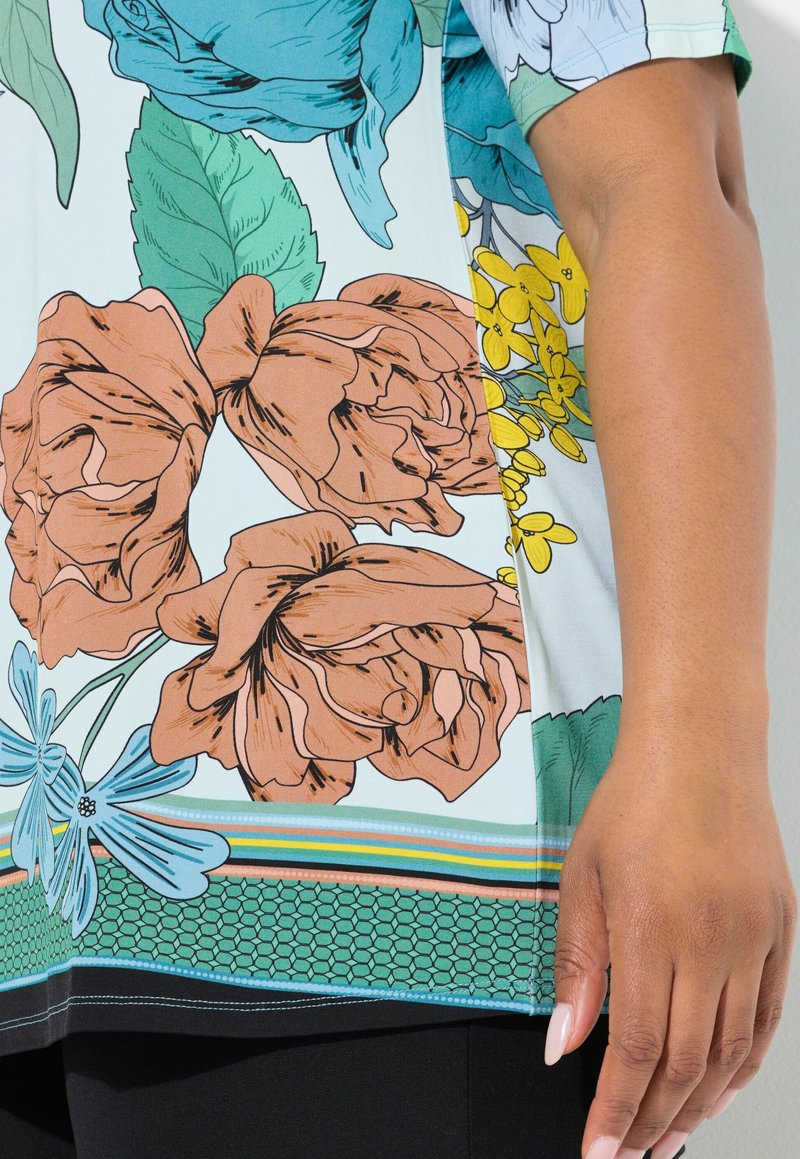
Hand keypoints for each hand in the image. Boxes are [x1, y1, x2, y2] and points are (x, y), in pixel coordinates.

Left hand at [542, 717, 796, 1158]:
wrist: (700, 749)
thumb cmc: (634, 803)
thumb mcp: (584, 876)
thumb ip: (577, 964)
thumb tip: (565, 1042)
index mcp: (652, 926)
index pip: (637, 1047)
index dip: (617, 1109)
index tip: (598, 1149)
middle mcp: (710, 939)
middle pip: (686, 1060)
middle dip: (653, 1119)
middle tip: (631, 1153)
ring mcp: (753, 937)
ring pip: (729, 1048)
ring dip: (698, 1104)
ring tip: (669, 1137)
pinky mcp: (781, 930)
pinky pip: (766, 1015)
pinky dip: (744, 1063)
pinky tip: (720, 1089)